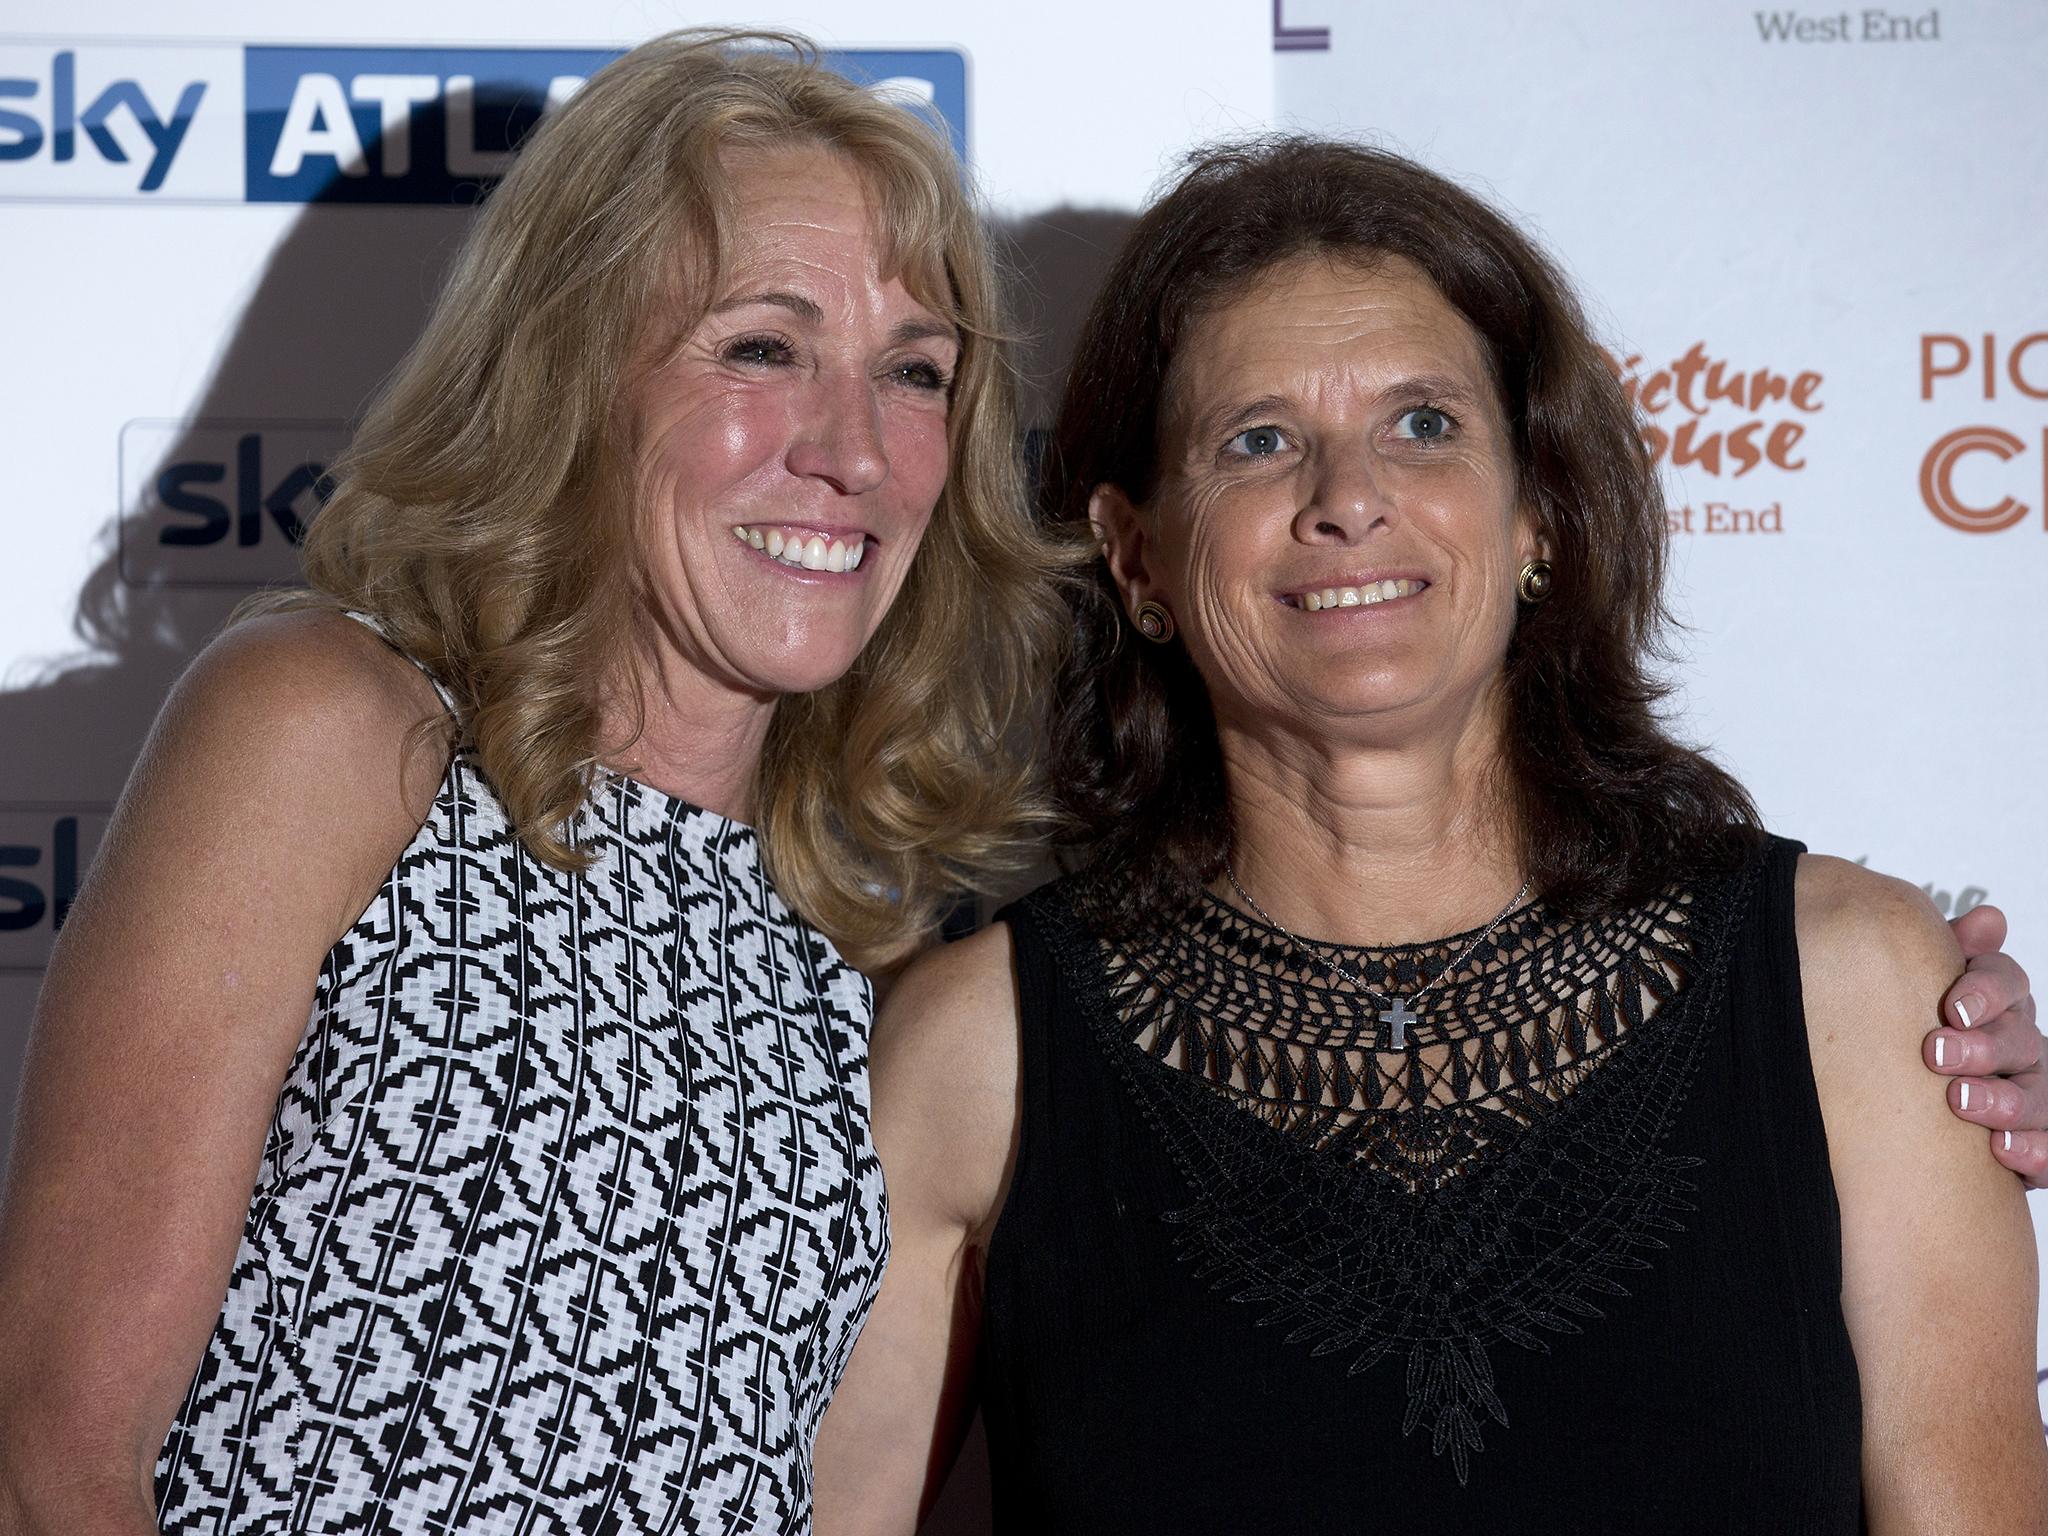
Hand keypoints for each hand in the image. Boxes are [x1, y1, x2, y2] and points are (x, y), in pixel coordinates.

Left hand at [1923, 904, 2045, 1186]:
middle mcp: (2021, 1047)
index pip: (2006, 981)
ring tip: (1961, 1102)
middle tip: (1937, 1054)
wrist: (1906, 1102)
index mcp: (1997, 1002)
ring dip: (2002, 1100)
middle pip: (2020, 1040)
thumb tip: (1989, 919)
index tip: (1951, 1008)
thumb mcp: (1918, 988)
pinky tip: (2003, 1150)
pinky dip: (2034, 1151)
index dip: (1984, 991)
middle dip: (1982, 1047)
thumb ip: (1947, 952)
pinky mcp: (2034, 1145)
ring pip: (2035, 1096)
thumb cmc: (1914, 1029)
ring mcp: (2031, 1095)